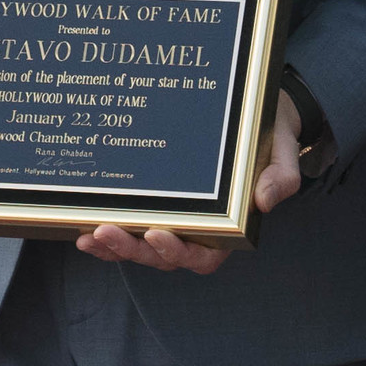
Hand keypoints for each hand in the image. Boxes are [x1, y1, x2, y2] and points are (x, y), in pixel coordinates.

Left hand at [76, 89, 302, 273]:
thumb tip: (265, 202)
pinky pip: (130, 226)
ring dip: (113, 246)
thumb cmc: (268, 132)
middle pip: (162, 256)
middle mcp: (198, 230)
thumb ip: (281, 176)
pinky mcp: (155, 202)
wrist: (253, 109)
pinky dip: (107, 232)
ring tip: (87, 235)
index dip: (178, 252)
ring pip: (141, 247)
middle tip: (104, 231)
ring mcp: (174, 219)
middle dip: (131, 249)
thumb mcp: (282, 148)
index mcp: (229, 227)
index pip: (203, 256)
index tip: (156, 233)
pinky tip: (83, 225)